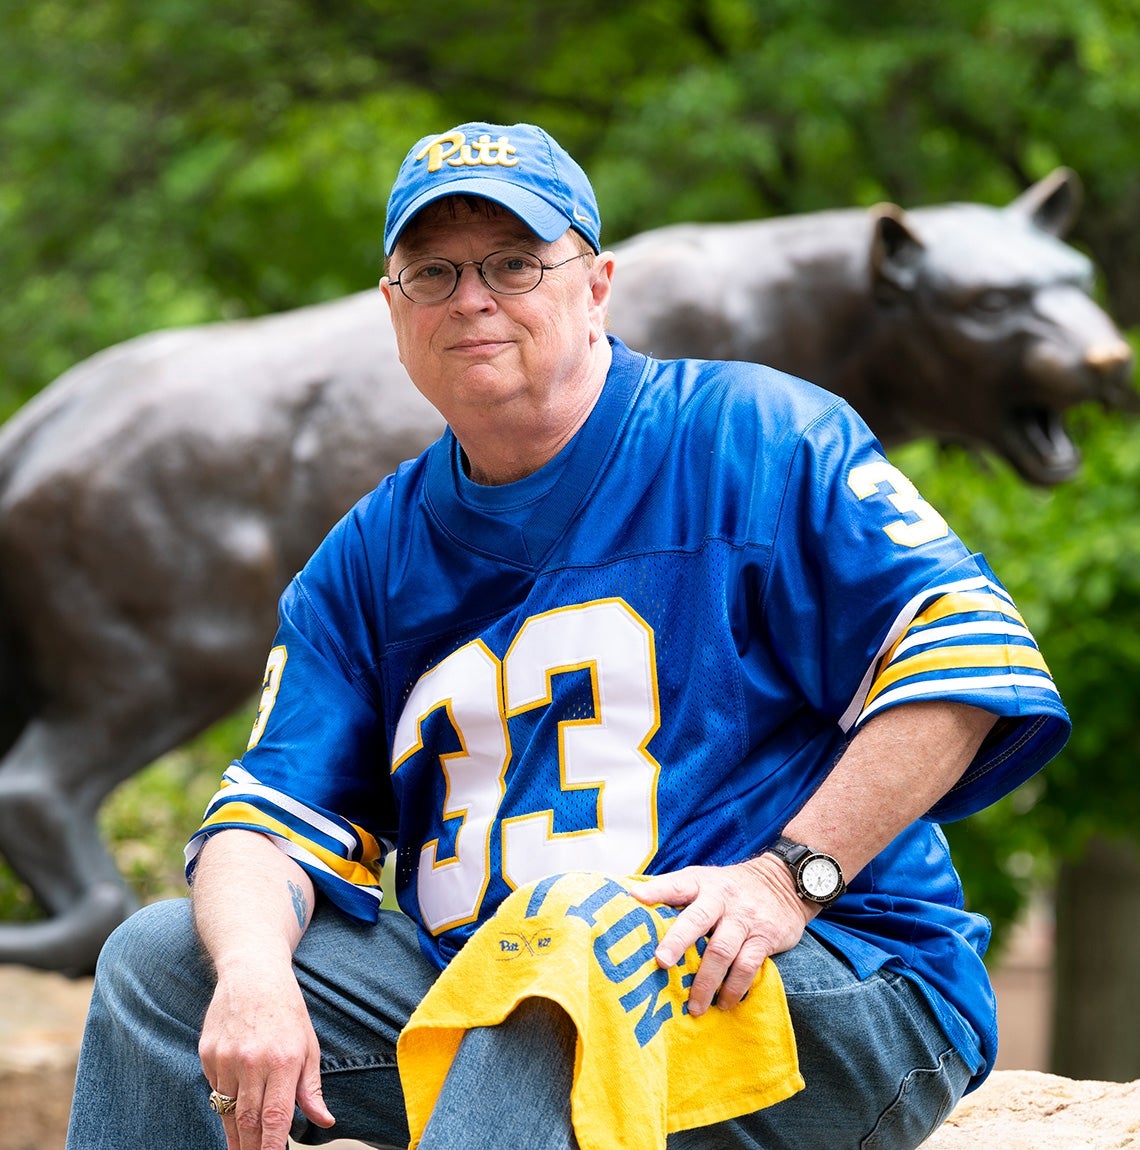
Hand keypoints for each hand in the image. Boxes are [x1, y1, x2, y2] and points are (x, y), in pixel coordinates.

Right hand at [198, 961, 334, 1149]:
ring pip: (227, 1112)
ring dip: (236, 1136)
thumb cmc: (286, 1009)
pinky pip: (215, 1091)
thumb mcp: (308, 1043)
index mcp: (284, 1059)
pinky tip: (232, 1107)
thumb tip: (324, 1120)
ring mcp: (226, 1059)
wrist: (251, 972)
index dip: (272, 1148)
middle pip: (248, 1122)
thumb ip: (312, 1087)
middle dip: (252, 1149)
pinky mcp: (208, 1055)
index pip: (276, 1117)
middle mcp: (252, 1061)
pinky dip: (224, 1104)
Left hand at [631, 856, 809, 1015]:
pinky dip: (734, 988)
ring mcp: (744, 918)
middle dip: (678, 941)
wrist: (784, 881)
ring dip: (706, 982)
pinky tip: (724, 1003)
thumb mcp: (704, 879)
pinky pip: (748, 966)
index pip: (677, 884)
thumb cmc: (731, 887)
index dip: (656, 890)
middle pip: (697, 919)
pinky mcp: (764, 937)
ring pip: (722, 950)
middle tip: (662, 963)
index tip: (635, 898)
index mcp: (701, 883)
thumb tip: (633, 901)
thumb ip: (675, 891)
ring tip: (693, 1007)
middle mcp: (721, 898)